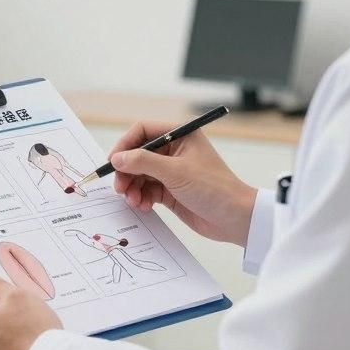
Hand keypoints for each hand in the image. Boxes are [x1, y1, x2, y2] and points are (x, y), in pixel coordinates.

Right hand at [110, 122, 257, 246]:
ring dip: (132, 186)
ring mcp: (172, 171)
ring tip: (133, 200)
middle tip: (120, 186)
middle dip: (126, 171)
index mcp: (181, 135)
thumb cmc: (215, 188)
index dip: (126, 144)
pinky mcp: (171, 190)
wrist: (235, 219)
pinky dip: (141, 197)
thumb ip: (143, 162)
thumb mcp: (176, 172)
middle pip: (138, 154)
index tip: (114, 160)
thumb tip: (118, 158)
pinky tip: (143, 205)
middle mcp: (175, 150)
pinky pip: (146, 189)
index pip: (143, 131)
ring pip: (140, 174)